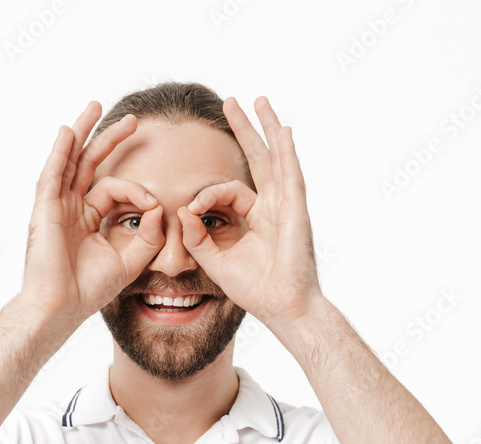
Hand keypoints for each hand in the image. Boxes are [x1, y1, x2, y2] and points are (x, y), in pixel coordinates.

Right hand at [18, 101, 164, 330]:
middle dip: (110, 138)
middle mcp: (70, 207)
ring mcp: (55, 206)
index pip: (114, 189)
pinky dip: (60, 151)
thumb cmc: (89, 290)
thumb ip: (148, 235)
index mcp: (88, 218)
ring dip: (82, 132)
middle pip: (89, 163)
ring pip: (70, 160)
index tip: (154, 206)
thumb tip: (158, 208)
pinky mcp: (44, 209)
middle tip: (132, 119)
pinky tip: (68, 131)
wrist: (62, 307)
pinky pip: (53, 173)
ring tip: (96, 106)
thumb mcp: (130, 260)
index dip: (138, 192)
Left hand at [177, 96, 323, 333]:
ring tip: (258, 100)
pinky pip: (291, 175)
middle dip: (244, 129)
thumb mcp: (216, 261)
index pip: (227, 190)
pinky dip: (287, 152)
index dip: (206, 195)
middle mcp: (272, 205)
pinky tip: (282, 130)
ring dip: (266, 128)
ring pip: (275, 157)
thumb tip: (185, 212)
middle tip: (231, 101)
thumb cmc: (255, 289)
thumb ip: (197, 238)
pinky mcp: (295, 211)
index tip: (191, 208)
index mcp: (255, 217)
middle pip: (257, 158)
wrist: (281, 307)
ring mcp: (286, 205)